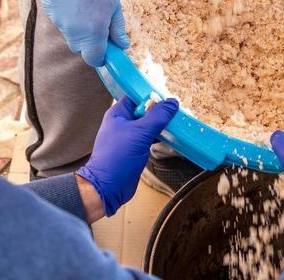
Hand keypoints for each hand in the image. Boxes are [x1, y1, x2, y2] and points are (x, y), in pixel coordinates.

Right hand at [42, 0, 127, 66]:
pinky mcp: (49, 11)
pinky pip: (60, 20)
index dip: (101, 56)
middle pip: (80, 47)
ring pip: (69, 33)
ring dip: (78, 26)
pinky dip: (67, 14)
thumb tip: (122, 45)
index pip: (94, 59)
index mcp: (93, 32)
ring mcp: (59, 22)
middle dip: (90, 41)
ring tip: (85, 2)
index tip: (107, 49)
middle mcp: (73, 31)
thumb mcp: (114, 2)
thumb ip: (117, 27)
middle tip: (99, 20)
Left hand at [77, 96, 179, 216]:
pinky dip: (158, 136)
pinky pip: (148, 138)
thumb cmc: (118, 157)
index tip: (168, 96)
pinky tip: (169, 137)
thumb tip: (172, 103)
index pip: (136, 96)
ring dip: (160, 124)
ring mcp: (128, 138)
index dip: (151, 95)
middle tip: (175, 110)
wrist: (107, 188)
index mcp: (118, 114)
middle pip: (143, 110)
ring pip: (147, 125)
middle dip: (158, 110)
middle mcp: (122, 124)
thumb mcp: (140, 133)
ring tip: (175, 122)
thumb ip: (157, 117)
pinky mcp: (134, 150)